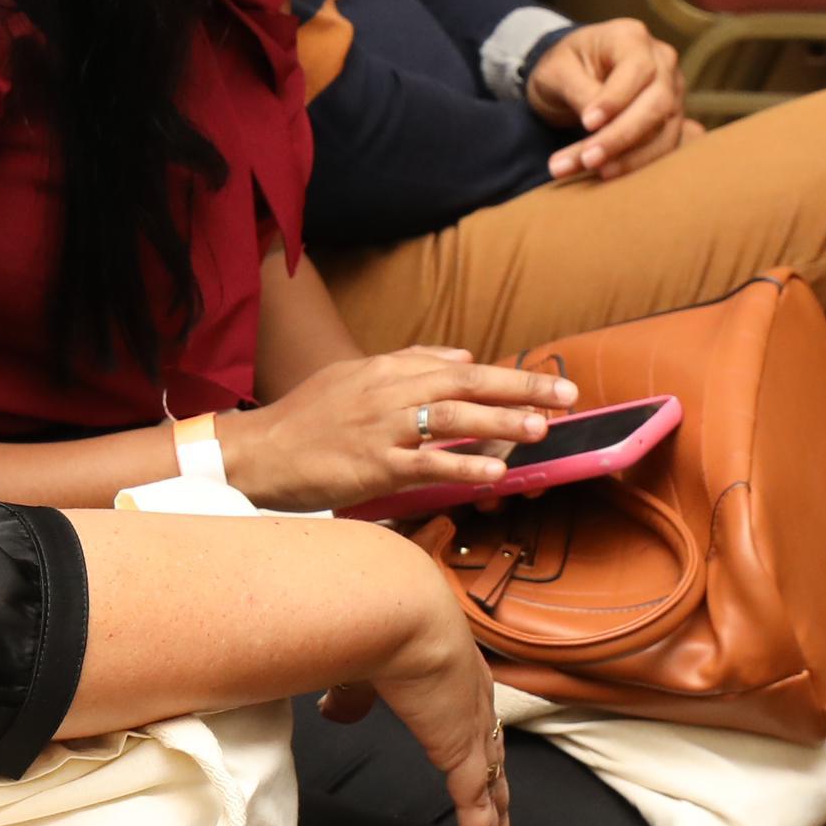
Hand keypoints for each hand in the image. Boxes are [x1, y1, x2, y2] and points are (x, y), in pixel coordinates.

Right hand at [226, 347, 578, 509]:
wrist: (260, 452)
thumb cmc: (307, 418)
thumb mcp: (355, 376)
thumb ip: (410, 362)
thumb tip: (462, 355)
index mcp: (386, 370)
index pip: (458, 367)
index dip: (507, 375)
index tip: (549, 382)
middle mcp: (388, 393)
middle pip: (465, 385)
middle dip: (519, 389)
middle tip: (566, 397)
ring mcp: (381, 430)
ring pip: (451, 419)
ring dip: (500, 422)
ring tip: (540, 429)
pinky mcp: (373, 466)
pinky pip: (426, 463)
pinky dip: (463, 464)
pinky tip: (494, 470)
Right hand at [318, 579, 510, 825]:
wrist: (392, 610)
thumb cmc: (373, 621)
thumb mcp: (357, 662)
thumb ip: (350, 693)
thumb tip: (334, 712)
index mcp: (451, 673)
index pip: (470, 721)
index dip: (474, 749)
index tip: (478, 769)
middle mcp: (472, 702)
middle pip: (493, 761)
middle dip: (499, 796)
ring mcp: (472, 730)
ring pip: (492, 792)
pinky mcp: (463, 755)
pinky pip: (476, 812)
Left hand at [526, 21, 686, 183]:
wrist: (573, 76)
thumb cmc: (563, 66)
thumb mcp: (557, 70)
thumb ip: (578, 90)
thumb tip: (596, 124)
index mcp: (632, 38)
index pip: (637, 70)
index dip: (615, 100)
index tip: (587, 123)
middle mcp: (662, 62)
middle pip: (656, 103)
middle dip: (621, 136)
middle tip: (587, 160)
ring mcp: (672, 92)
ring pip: (663, 131)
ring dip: (627, 159)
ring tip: (587, 172)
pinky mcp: (671, 120)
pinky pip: (663, 148)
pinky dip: (636, 166)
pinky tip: (606, 176)